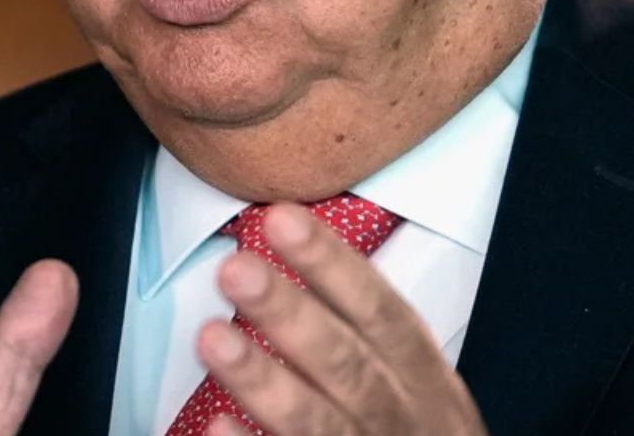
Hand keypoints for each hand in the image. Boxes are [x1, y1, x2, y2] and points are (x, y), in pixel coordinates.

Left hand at [198, 204, 486, 434]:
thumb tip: (287, 237)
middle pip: (345, 363)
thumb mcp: (415, 377)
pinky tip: (216, 425)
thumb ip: (363, 325)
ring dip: (262, 380)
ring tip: (212, 338)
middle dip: (289, 314)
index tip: (280, 218)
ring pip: (316, 422)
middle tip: (234, 269)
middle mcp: (398, 415)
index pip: (380, 310)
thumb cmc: (412, 427)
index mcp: (421, 375)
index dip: (332, 265)